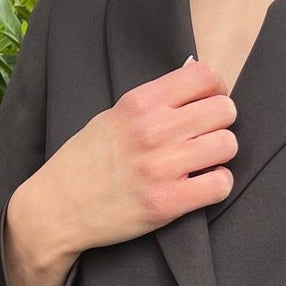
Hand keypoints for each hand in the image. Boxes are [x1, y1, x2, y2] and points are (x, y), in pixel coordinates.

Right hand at [19, 56, 237, 261]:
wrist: (57, 208)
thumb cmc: (85, 161)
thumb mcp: (112, 116)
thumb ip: (153, 102)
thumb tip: (195, 86)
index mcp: (139, 103)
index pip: (205, 76)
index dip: (216, 89)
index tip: (207, 103)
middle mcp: (153, 130)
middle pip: (224, 110)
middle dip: (220, 123)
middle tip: (205, 137)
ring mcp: (161, 167)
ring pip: (228, 145)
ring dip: (220, 155)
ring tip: (202, 162)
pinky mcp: (168, 202)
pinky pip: (221, 184)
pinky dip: (217, 185)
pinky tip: (201, 185)